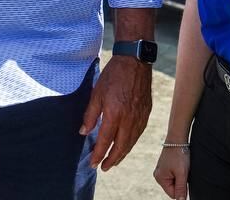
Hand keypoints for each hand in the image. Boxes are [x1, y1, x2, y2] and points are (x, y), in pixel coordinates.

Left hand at [82, 56, 152, 170]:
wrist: (134, 62)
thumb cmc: (114, 75)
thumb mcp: (96, 93)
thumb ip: (90, 115)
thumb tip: (83, 132)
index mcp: (114, 114)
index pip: (105, 141)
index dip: (98, 154)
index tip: (93, 163)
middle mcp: (129, 119)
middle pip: (120, 147)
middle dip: (111, 159)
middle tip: (103, 167)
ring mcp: (139, 117)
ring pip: (131, 142)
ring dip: (121, 154)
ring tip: (113, 161)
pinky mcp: (146, 114)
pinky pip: (138, 134)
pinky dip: (131, 143)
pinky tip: (125, 145)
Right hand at [153, 146, 189, 199]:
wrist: (177, 138)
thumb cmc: (179, 155)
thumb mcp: (182, 173)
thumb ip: (181, 189)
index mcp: (160, 178)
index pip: (173, 194)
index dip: (182, 189)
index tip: (185, 177)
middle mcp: (158, 175)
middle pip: (173, 188)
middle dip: (181, 182)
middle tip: (184, 171)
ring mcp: (161, 170)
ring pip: (175, 181)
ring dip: (181, 177)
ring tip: (182, 167)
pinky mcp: (165, 166)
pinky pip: (174, 175)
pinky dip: (179, 172)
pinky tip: (181, 165)